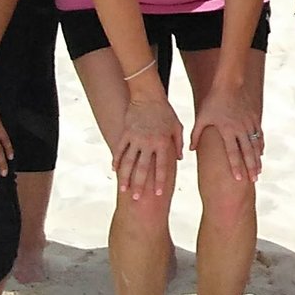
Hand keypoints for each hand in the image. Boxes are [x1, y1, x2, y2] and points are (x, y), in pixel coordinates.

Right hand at [110, 84, 184, 200]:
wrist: (148, 94)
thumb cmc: (166, 111)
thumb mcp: (177, 126)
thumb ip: (179, 144)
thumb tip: (180, 160)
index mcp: (163, 142)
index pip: (162, 167)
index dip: (160, 182)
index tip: (159, 195)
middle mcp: (148, 142)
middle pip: (143, 168)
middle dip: (140, 185)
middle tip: (137, 199)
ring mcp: (135, 138)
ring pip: (128, 162)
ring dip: (125, 177)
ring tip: (123, 190)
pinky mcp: (125, 133)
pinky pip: (119, 149)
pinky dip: (116, 161)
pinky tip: (114, 171)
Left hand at [192, 86, 266, 183]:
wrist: (230, 83)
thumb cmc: (213, 100)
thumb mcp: (201, 117)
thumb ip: (196, 134)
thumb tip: (190, 150)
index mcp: (227, 130)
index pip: (232, 153)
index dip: (236, 167)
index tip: (239, 179)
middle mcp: (240, 129)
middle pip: (247, 152)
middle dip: (251, 167)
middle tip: (254, 180)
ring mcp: (249, 124)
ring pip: (255, 145)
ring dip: (257, 159)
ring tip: (259, 171)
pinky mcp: (254, 119)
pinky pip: (259, 135)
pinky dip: (260, 145)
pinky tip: (261, 154)